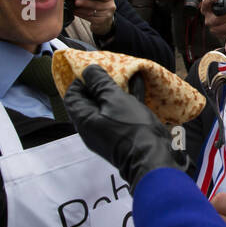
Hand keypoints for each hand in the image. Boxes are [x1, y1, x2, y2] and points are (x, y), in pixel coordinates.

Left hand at [63, 66, 185, 190]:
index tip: (92, 70)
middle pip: (89, 101)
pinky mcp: (124, 133)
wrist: (153, 156)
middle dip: (99, 84)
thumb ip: (100, 83)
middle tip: (110, 70)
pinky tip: (138, 84)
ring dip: (115, 90)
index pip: (72, 97)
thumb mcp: (114, 99)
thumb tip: (89, 70)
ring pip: (108, 106)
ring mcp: (108, 132)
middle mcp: (93, 127)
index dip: (79, 81)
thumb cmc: (132, 128)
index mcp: (84, 120)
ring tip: (126, 74)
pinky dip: (127, 99)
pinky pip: (121, 112)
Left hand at [73, 0, 115, 37]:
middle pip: (96, 4)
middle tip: (76, 2)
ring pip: (91, 12)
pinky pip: (89, 18)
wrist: (105, 23)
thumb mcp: (101, 1)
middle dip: (85, 3)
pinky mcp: (101, 22)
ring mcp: (106, 16)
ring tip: (74, 8)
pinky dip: (81, 15)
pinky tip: (76, 12)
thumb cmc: (100, 9)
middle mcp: (110, 7)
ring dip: (80, 10)